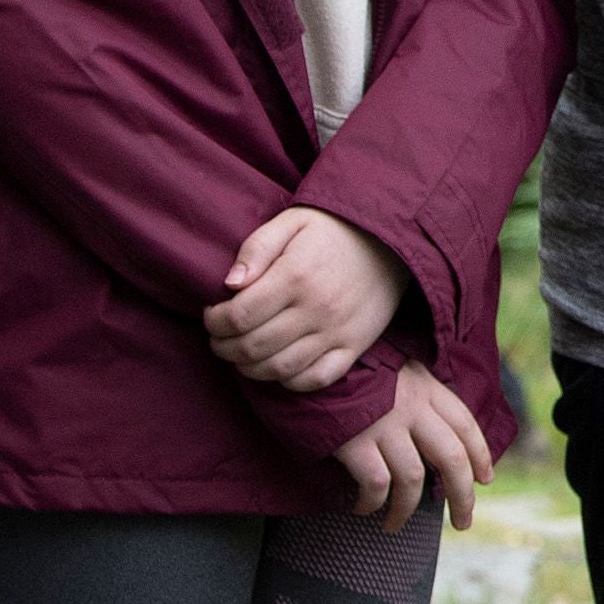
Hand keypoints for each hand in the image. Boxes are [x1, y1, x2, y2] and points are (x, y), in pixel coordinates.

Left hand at [207, 207, 410, 391]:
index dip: (215, 322)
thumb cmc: (333, 229)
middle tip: (219, 339)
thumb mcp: (292, 222)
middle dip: (224, 347)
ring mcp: (337, 331)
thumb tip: (229, 285)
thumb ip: (256, 248)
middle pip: (254, 347)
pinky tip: (277, 367)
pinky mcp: (355, 345)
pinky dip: (290, 381)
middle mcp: (317, 308)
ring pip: (279, 369)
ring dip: (250, 368)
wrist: (391, 238)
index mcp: (296, 276)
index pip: (239, 316)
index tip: (212, 315)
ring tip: (242, 354)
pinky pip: (316, 379)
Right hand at [331, 357, 490, 532]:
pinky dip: (373, 503)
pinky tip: (364, 509)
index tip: (484, 480)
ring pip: (413, 479)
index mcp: (425, 386)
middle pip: (451, 457)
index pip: (465, 424)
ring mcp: (383, 424)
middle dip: (462, 496)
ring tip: (394, 524)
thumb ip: (417, 398)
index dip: (480, 455)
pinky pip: (376, 484)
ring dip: (407, 510)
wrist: (307, 361)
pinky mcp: (354, 442)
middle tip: (463, 522)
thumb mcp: (395, 372)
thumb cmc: (351, 372)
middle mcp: (411, 405)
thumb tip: (436, 441)